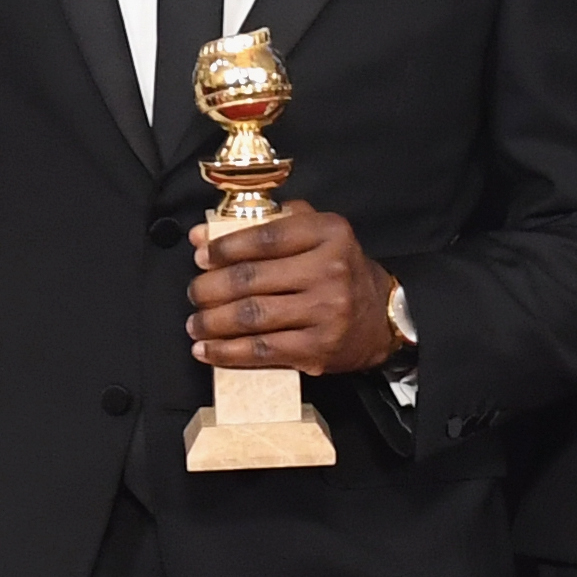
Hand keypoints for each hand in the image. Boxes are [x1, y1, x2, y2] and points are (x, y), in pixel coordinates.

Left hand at [189, 204, 399, 375]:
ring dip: (212, 322)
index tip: (201, 256)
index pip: (265, 237)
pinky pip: (262, 350)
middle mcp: (330, 270)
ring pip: (252, 316)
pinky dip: (227, 352)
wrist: (381, 317)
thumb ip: (266, 224)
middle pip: (251, 278)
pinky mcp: (318, 348)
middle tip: (195, 293)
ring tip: (196, 323)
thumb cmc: (339, 272)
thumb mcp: (316, 234)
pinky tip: (207, 350)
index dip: (225, 247)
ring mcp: (325, 311)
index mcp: (329, 234)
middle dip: (210, 288)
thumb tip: (203, 235)